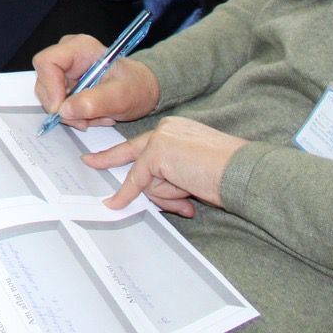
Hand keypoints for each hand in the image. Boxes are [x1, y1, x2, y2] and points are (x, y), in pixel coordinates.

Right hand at [32, 35, 160, 128]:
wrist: (142, 90)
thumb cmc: (136, 86)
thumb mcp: (122, 96)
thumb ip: (94, 102)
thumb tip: (64, 110)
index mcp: (80, 48)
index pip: (47, 62)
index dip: (50, 87)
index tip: (62, 109)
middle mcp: (68, 56)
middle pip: (44, 82)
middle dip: (62, 106)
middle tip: (84, 121)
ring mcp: (65, 71)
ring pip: (50, 96)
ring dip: (70, 114)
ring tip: (95, 117)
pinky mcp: (65, 84)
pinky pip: (58, 104)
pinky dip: (74, 115)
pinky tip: (92, 115)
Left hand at [86, 117, 245, 216]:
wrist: (243, 172)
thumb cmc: (228, 175)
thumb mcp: (192, 175)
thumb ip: (170, 178)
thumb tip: (146, 193)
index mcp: (177, 130)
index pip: (146, 144)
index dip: (125, 154)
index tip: (106, 157)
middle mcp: (167, 129)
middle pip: (133, 152)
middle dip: (108, 159)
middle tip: (88, 162)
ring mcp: (160, 138)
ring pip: (144, 177)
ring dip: (166, 194)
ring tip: (192, 190)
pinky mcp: (157, 153)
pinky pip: (138, 182)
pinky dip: (127, 195)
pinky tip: (114, 204)